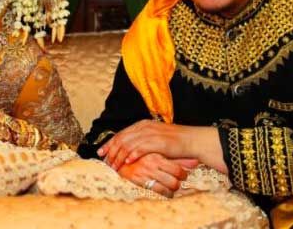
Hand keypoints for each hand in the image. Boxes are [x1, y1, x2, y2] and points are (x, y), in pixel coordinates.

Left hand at [98, 120, 226, 172]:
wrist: (191, 140)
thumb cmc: (173, 142)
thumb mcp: (155, 137)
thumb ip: (142, 140)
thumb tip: (128, 150)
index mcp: (142, 125)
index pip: (121, 133)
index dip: (109, 143)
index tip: (101, 152)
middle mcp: (144, 127)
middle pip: (121, 138)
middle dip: (111, 151)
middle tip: (104, 162)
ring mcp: (150, 133)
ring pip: (128, 145)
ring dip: (119, 156)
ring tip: (114, 166)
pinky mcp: (157, 141)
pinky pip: (140, 149)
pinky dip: (132, 156)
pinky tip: (127, 163)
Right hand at [117, 152, 198, 197]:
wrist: (119, 161)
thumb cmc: (141, 157)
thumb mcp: (158, 154)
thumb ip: (176, 158)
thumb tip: (196, 161)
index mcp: (157, 156)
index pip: (177, 168)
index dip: (184, 174)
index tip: (183, 174)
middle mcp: (153, 166)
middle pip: (175, 179)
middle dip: (179, 182)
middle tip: (178, 180)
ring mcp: (147, 175)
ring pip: (169, 186)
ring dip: (173, 188)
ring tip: (172, 185)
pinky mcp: (141, 183)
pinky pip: (160, 192)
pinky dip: (166, 193)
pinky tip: (166, 191)